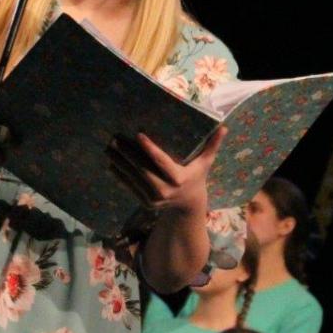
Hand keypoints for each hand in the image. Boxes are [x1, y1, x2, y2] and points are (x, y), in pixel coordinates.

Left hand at [108, 126, 226, 216]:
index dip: (149, 148)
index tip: (138, 135)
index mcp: (179, 178)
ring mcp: (154, 198)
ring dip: (119, 163)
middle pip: (142, 170)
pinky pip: (130, 187)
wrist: (188, 205)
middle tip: (114, 139)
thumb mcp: (205, 162)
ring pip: (133, 178)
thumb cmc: (197, 177)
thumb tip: (224, 127)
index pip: (161, 161)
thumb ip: (213, 145)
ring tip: (109, 148)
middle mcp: (165, 190)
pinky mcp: (145, 203)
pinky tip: (111, 164)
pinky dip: (119, 175)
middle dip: (127, 154)